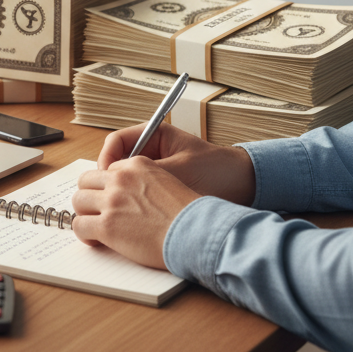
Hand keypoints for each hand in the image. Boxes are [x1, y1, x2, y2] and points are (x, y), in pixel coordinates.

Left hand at [71, 157, 199, 268]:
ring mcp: (112, 201)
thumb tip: (130, 196)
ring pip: (78, 201)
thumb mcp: (169, 181)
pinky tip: (94, 240)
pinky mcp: (107, 225)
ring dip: (84, 213)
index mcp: (137, 165)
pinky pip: (79, 225)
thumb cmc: (188, 214)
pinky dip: (83, 233)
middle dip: (89, 196)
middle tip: (96, 210)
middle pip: (87, 181)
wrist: (196, 233)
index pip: (107, 170)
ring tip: (93, 225)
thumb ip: (145, 182)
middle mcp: (121, 178)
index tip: (110, 199)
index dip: (107, 187)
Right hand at [97, 123, 255, 206]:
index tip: (104, 179)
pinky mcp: (163, 187)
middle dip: (108, 180)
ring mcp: (157, 168)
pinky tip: (138, 217)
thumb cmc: (218, 171)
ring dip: (121, 194)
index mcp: (154, 134)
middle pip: (116, 161)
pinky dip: (135, 203)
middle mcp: (152, 149)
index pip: (116, 142)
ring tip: (122, 210)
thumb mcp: (179, 171)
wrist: (248, 185)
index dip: (105, 160)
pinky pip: (139, 192)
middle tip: (106, 199)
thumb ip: (147, 174)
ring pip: (125, 179)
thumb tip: (117, 183)